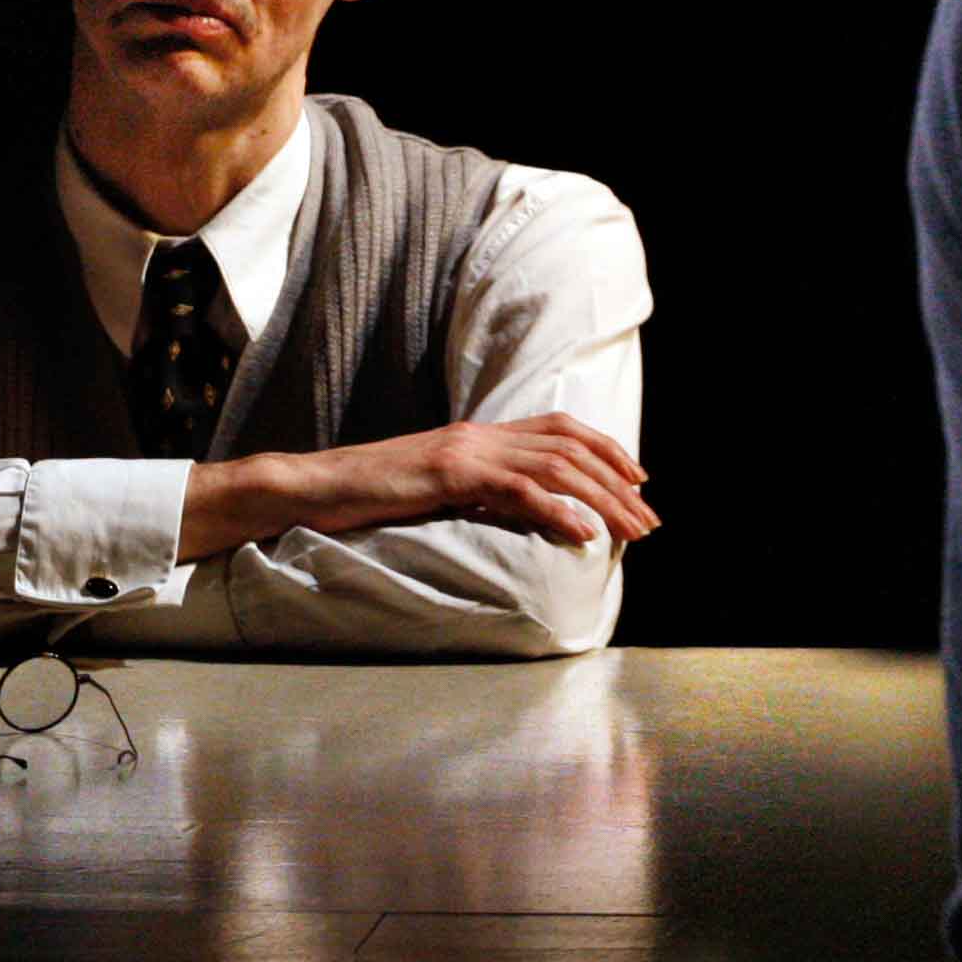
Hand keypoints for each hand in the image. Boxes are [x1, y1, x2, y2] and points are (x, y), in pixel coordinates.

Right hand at [247, 416, 657, 550]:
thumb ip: (473, 491)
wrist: (313, 487)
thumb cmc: (368, 496)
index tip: (637, 480)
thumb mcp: (431, 488)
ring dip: (602, 499)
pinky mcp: (448, 473)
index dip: (605, 449)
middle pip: (569, 447)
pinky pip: (517, 489)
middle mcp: (478, 434)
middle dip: (618, 482)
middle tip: (648, 520)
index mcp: (477, 435)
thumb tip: (513, 513)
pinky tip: (584, 533)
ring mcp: (464, 450)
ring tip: (630, 531)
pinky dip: (558, 510)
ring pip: (555, 467)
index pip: (558, 428)